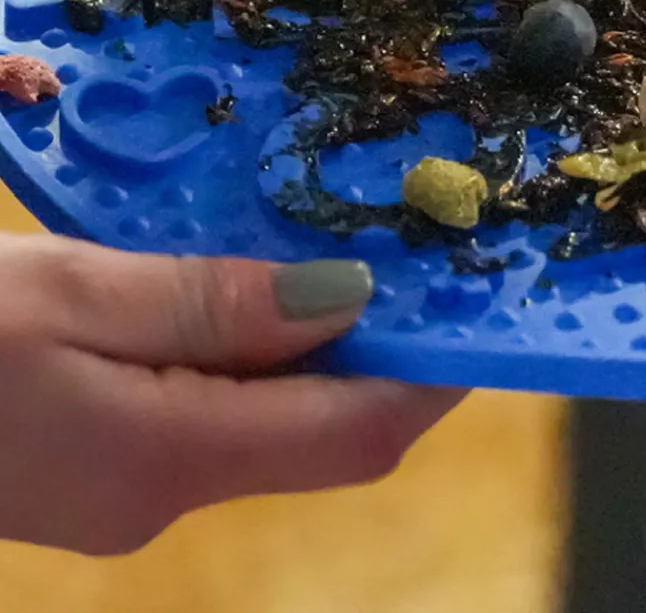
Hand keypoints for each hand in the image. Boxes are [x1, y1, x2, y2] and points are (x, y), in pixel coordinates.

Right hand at [0, 236, 462, 553]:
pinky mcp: (100, 466)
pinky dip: (254, 350)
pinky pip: (212, 409)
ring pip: (268, 416)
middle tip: (423, 244)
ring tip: (350, 240)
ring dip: (321, 342)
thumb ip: (211, 304)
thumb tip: (350, 299)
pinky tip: (248, 279)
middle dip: (386, 345)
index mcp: (170, 460)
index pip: (354, 435)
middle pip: (322, 429)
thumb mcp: (71, 293)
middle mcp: (162, 496)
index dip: (433, 374)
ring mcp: (127, 490)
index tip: (483, 301)